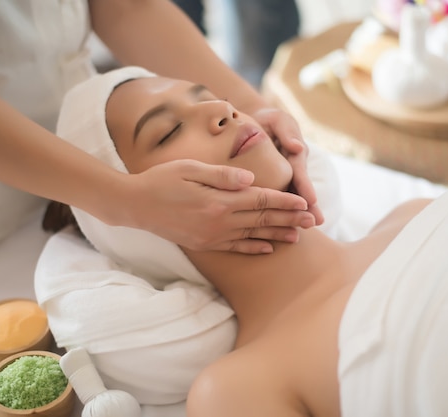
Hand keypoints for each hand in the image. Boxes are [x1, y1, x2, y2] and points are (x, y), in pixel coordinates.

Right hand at [129, 159, 315, 253]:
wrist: (134, 206)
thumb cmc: (161, 180)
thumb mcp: (190, 169)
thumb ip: (222, 175)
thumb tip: (252, 180)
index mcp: (219, 201)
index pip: (261, 201)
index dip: (285, 202)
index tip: (305, 202)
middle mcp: (219, 222)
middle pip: (262, 220)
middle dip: (290, 220)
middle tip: (313, 221)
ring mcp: (212, 236)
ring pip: (254, 237)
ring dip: (278, 236)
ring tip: (299, 236)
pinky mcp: (205, 244)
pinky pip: (236, 248)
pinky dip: (254, 248)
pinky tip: (269, 248)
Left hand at [250, 107, 324, 225]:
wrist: (253, 124)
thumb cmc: (266, 120)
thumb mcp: (277, 119)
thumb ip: (286, 131)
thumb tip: (297, 146)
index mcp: (295, 155)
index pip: (299, 173)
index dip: (305, 187)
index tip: (311, 200)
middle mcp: (292, 169)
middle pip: (300, 190)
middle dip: (309, 206)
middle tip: (316, 222)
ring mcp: (284, 178)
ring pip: (291, 197)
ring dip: (297, 212)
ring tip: (303, 229)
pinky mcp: (273, 183)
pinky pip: (277, 198)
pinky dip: (281, 211)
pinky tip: (280, 227)